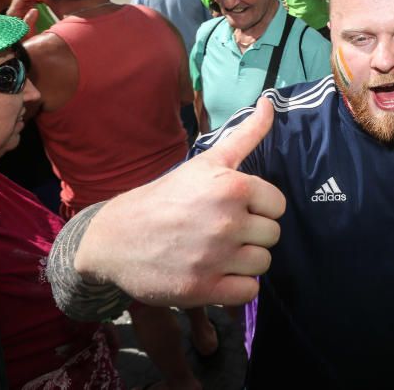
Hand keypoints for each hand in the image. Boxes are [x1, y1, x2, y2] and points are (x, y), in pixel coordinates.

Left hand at [6, 0, 39, 36]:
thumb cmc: (23, 39)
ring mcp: (19, 10)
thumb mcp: (27, 31)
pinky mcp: (24, 12)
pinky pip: (29, 3)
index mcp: (13, 13)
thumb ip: (29, 20)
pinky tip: (41, 1)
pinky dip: (35, 1)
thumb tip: (35, 9)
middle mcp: (15, 10)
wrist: (20, 46)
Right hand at [74, 97, 284, 307]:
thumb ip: (246, 133)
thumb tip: (269, 101)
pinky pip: (248, 292)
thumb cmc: (167, 196)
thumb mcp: (207, 161)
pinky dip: (237, 287)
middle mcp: (227, 221)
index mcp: (232, 187)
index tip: (235, 208)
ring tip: (219, 251)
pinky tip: (217, 273)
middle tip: (223, 230)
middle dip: (252, 234)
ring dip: (245, 261)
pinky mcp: (203, 289)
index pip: (278, 205)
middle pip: (272, 235)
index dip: (258, 208)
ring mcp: (215, 257)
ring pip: (262, 264)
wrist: (116, 237)